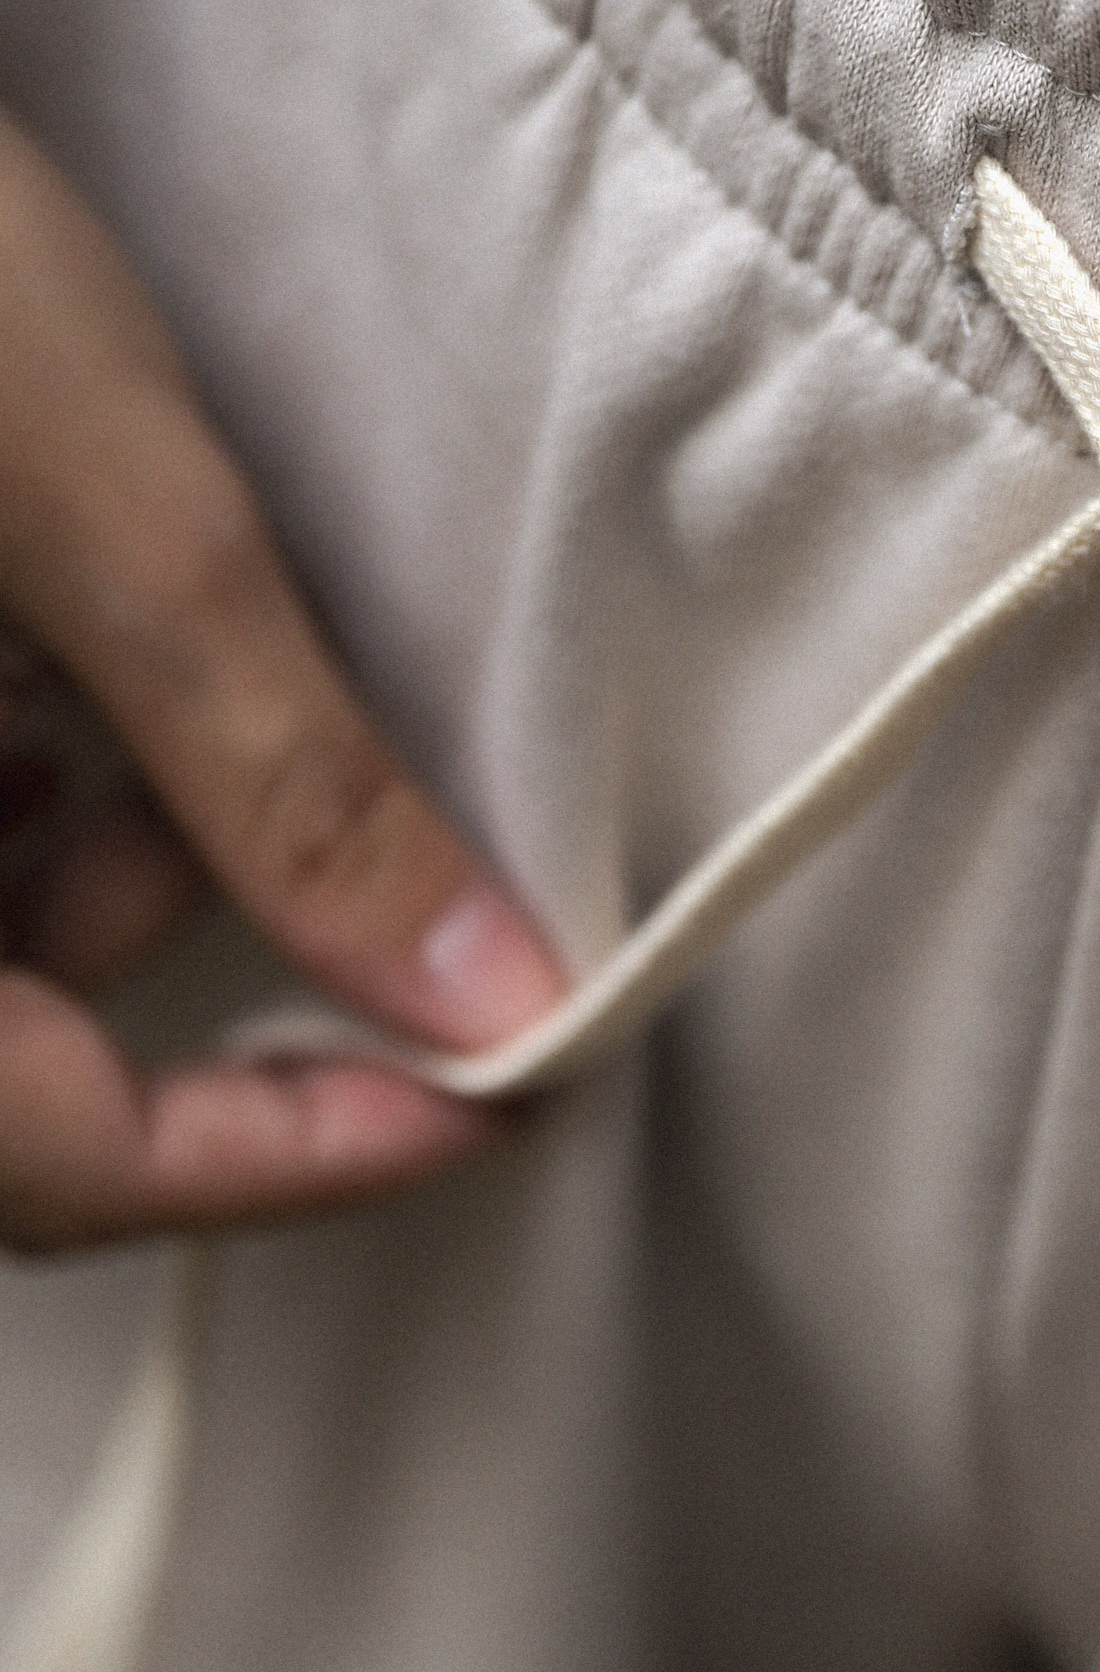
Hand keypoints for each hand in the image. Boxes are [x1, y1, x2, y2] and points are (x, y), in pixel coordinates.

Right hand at [2, 102, 564, 1247]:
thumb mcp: (109, 513)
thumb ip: (284, 784)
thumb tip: (481, 996)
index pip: (45, 1157)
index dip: (278, 1157)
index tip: (481, 1095)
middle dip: (183, 992)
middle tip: (354, 874)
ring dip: (96, 872)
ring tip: (134, 682)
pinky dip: (14, 797)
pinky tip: (38, 676)